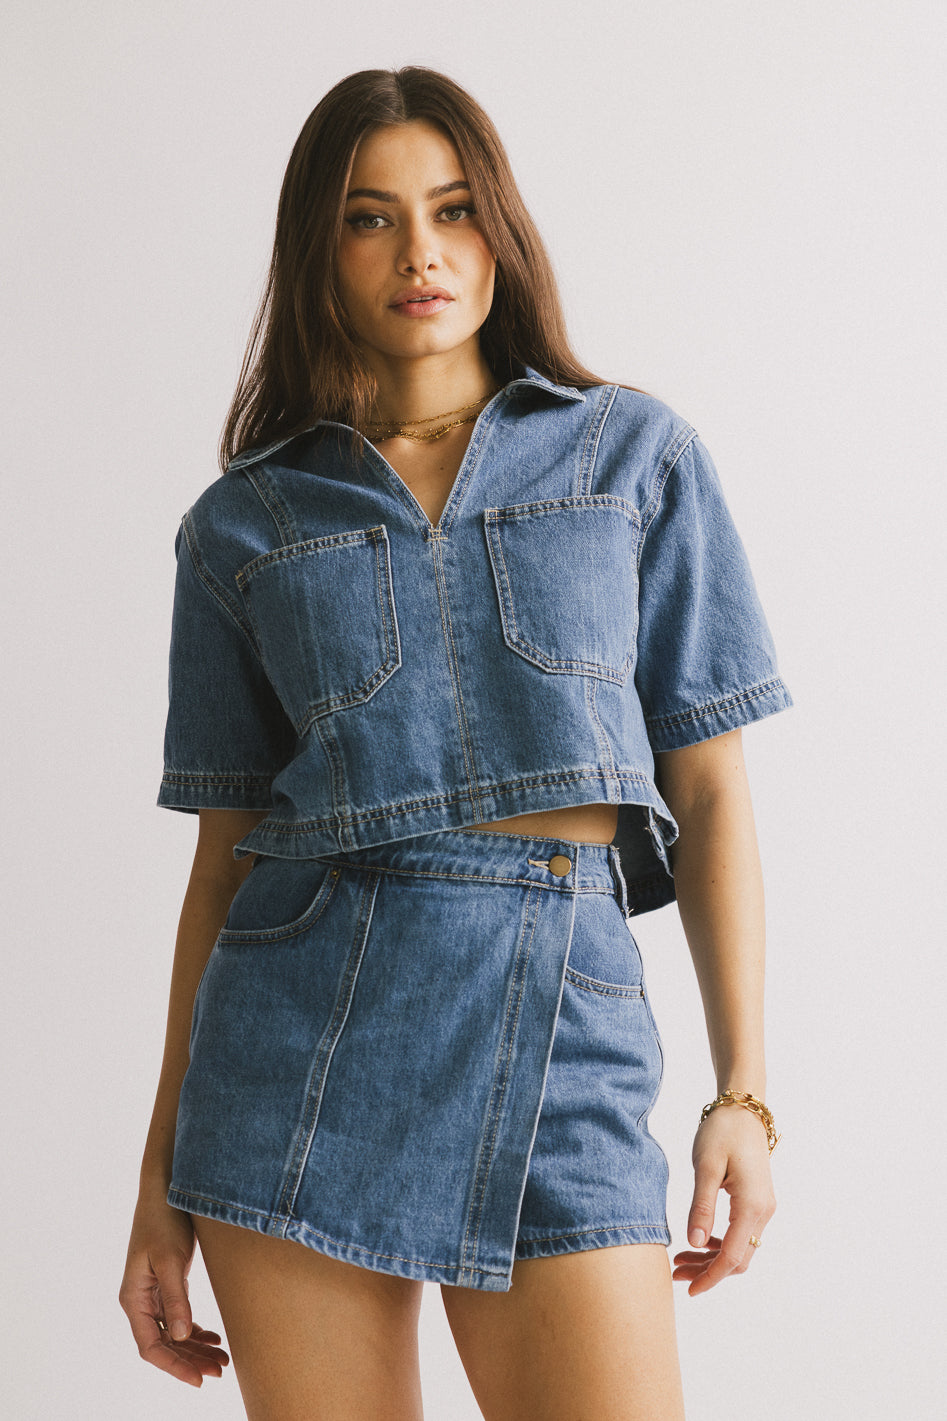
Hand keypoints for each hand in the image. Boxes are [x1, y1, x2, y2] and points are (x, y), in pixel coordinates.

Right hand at [119, 1192, 229, 1386]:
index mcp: (133, 1299)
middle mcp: (140, 1301)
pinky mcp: (167, 1283)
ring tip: (223, 1360)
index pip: (151, 1347)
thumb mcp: (171, 1260)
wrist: (166, 1189)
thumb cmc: (164, 1220)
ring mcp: (153, 1293)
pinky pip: (180, 1317)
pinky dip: (196, 1329)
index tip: (199, 1379)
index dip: (174, 1366)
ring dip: (196, 1348)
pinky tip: (214, 1338)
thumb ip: (177, 1298)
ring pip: (174, 1333)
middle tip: (220, 1371)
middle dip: (190, 1361)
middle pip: (164, 1344)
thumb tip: (184, 1335)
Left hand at [672, 1105, 775, 1295]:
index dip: (710, 1277)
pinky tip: (698, 1241)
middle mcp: (763, 1212)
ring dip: (711, 1258)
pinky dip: (719, 1243)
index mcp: (752, 1206)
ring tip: (681, 1260)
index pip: (731, 1256)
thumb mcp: (706, 1167)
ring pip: (739, 1248)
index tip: (689, 1290)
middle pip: (737, 1259)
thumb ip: (701, 1206)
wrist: (742, 1108)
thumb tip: (693, 1243)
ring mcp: (762, 1208)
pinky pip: (740, 1234)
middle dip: (708, 1271)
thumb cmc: (722, 1132)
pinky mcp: (756, 1202)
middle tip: (676, 1273)